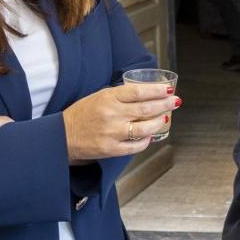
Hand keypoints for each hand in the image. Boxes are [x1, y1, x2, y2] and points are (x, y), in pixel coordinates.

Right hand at [62, 82, 181, 159]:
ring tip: (166, 118)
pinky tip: (150, 136)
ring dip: (160, 122)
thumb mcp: (99, 96)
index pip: (138, 92)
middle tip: (175, 102)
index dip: (156, 91)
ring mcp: (113, 133)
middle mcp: (112, 114)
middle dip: (165, 105)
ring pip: (145, 128)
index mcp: (108, 98)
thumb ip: (120, 95)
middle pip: (146, 109)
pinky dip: (146, 140)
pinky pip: (136, 146)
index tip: (168, 89)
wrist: (63, 136)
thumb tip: (145, 93)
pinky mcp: (112, 149)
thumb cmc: (82, 114)